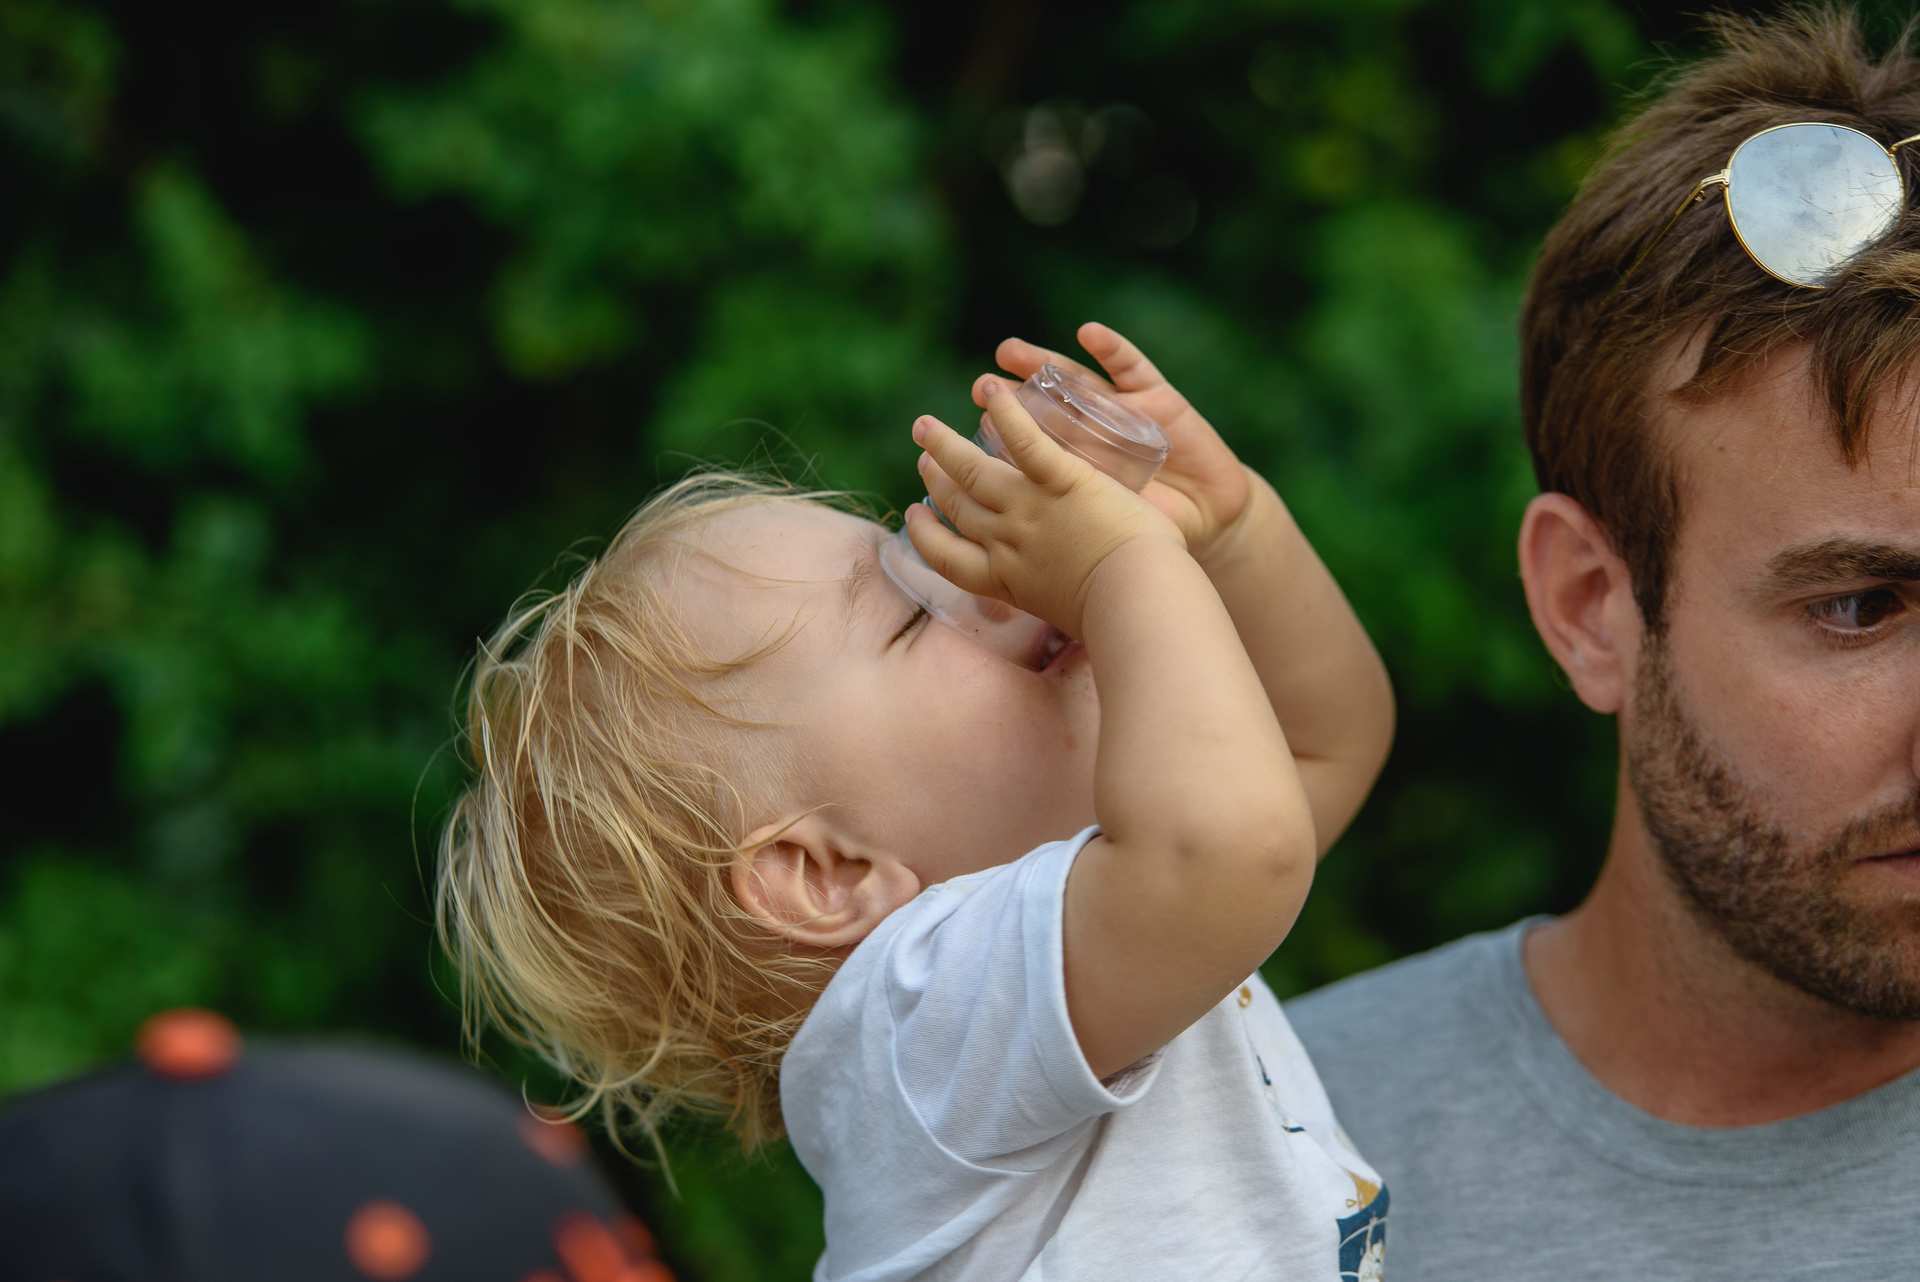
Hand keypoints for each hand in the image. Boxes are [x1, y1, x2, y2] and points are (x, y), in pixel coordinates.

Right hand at [905, 380, 1183, 641]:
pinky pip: (1024, 442)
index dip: (925, 535)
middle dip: (935, 481)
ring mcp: (1029, 508)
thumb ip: (1054, 597)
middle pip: (957, 507)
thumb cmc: (1116, 617)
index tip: (914, 516)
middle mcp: (1007, 542)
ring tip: (926, 426)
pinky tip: (993, 391)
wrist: (1134, 598)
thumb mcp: (1067, 616)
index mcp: (1006, 580)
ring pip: (973, 472)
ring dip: (945, 446)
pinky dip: (1006, 413)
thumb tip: (1062, 603)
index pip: (948, 560)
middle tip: (924, 460)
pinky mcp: (1062, 480)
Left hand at [978, 322, 1253, 565]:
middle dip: (1008, 398)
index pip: (1023, 447)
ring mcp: (1124, 413)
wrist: (1210, 523)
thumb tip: (990, 547)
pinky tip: (1089, 333)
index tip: (954, 439)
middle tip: (978, 387)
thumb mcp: (1096, 536)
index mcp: (1070, 468)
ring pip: (1077, 381)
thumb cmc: (1149, 536)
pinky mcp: (1161, 401)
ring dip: (1043, 363)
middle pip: (1042, 408)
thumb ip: (1053, 532)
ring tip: (1008, 352)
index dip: (994, 439)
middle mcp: (1091, 434)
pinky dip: (1113, 349)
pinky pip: (1134, 369)